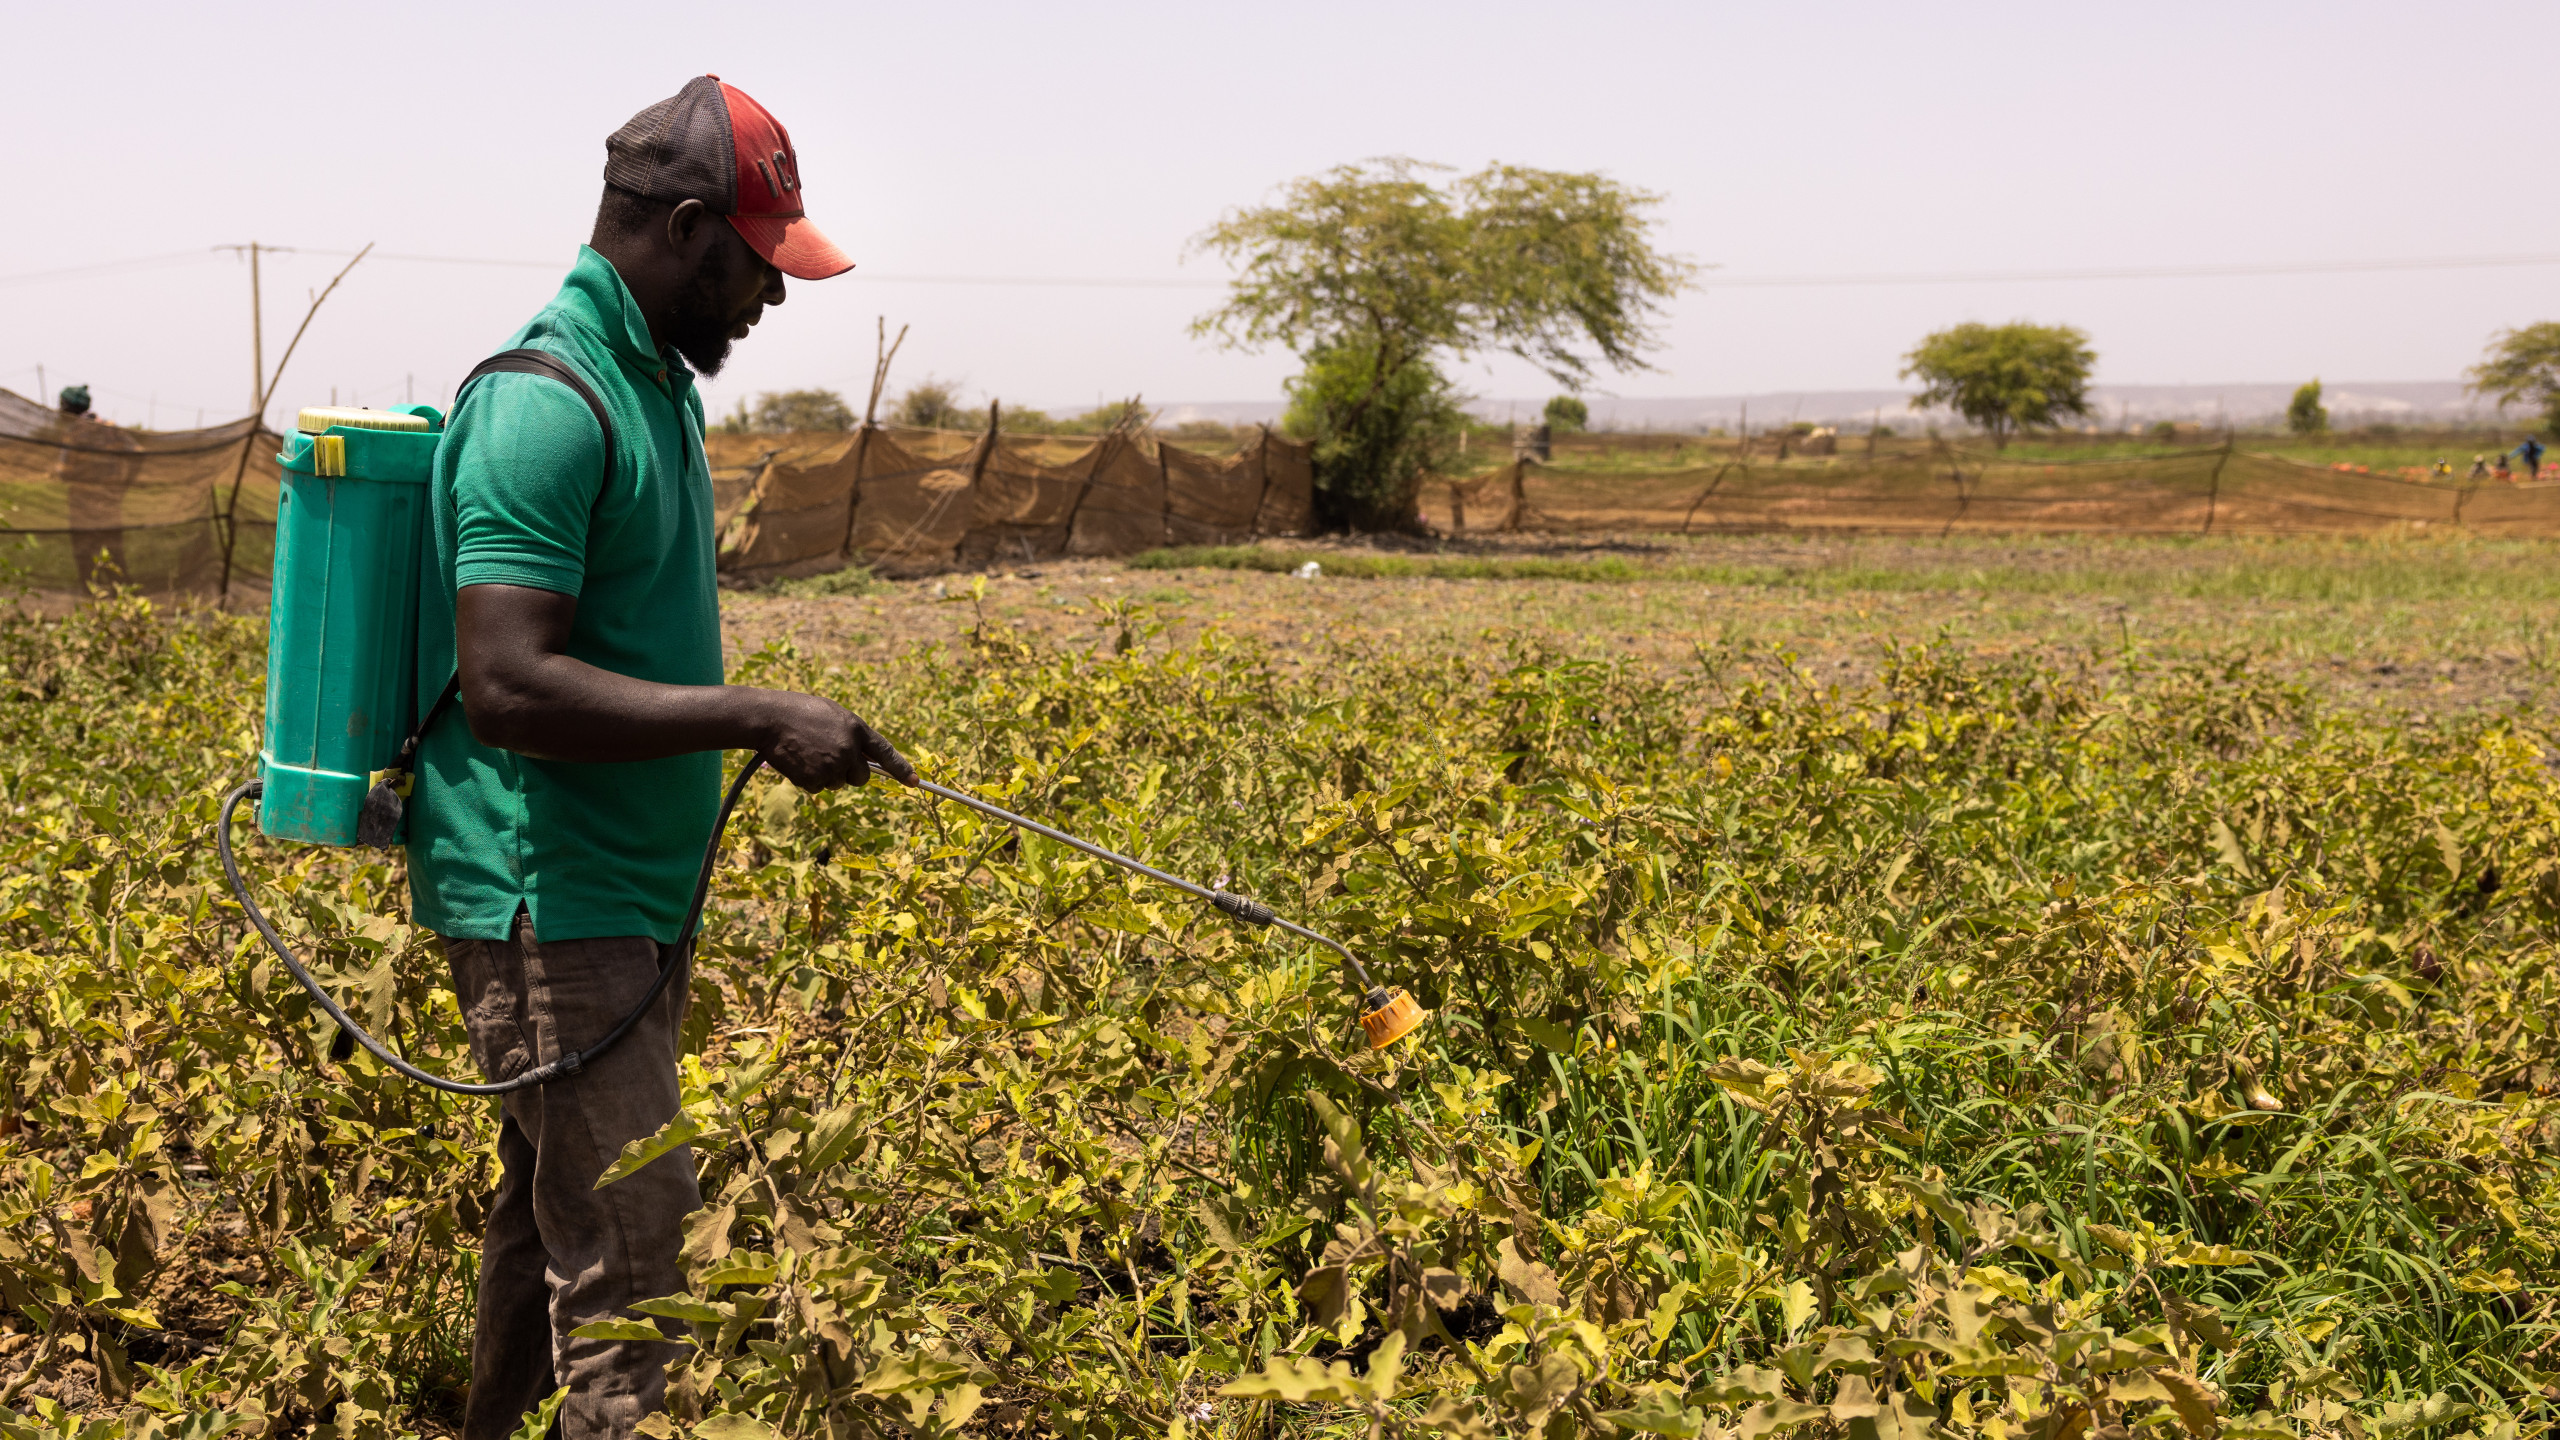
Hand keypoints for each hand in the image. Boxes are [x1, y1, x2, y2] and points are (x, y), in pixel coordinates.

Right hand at [755, 692, 918, 790]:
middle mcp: (848, 750)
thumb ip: (852, 733)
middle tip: (830, 758)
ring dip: (826, 775)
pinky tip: (799, 761)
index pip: (885, 752)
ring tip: (808, 753)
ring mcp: (831, 766)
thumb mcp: (832, 714)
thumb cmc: (799, 712)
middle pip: (861, 778)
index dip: (901, 769)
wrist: (769, 718)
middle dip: (850, 773)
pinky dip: (809, 779)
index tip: (915, 782)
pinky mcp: (814, 779)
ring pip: (838, 784)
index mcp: (856, 729)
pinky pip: (819, 788)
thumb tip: (866, 757)